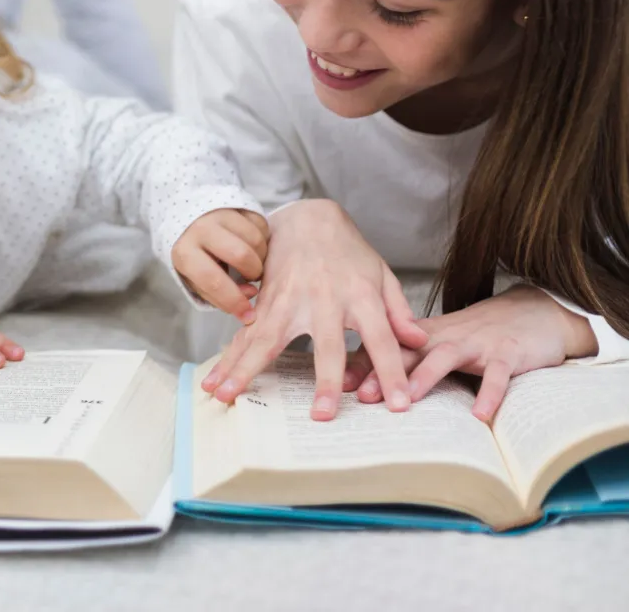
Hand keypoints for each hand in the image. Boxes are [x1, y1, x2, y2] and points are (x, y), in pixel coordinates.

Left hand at [171, 208, 267, 319]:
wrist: (188, 219)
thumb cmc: (195, 258)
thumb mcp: (197, 279)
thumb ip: (219, 294)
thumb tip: (250, 293)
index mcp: (184, 252)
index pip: (212, 280)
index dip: (233, 300)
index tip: (248, 315)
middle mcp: (201, 229)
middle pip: (241, 255)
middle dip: (252, 272)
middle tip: (250, 276)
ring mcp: (220, 213)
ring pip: (255, 240)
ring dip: (259, 257)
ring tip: (249, 260)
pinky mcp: (238, 205)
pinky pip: (262, 226)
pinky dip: (262, 241)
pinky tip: (250, 244)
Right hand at [199, 199, 428, 419]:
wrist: (307, 219)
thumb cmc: (348, 252)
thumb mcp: (382, 275)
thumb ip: (399, 310)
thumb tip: (418, 343)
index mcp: (360, 294)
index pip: (381, 338)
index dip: (391, 372)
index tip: (399, 405)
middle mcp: (324, 299)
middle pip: (325, 345)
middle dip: (325, 381)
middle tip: (322, 416)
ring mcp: (289, 299)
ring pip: (268, 339)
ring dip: (247, 370)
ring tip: (227, 397)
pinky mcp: (265, 300)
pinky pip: (246, 333)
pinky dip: (229, 357)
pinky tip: (215, 380)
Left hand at [342, 285, 597, 421]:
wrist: (534, 311)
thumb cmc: (480, 333)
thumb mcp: (442, 342)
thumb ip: (410, 359)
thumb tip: (366, 384)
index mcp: (427, 335)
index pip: (388, 348)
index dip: (362, 365)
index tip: (336, 383)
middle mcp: (446, 336)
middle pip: (409, 352)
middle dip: (383, 373)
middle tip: (361, 396)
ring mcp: (476, 343)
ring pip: (445, 358)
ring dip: (425, 378)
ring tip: (408, 400)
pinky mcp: (508, 353)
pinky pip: (498, 375)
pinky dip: (490, 395)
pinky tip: (480, 415)